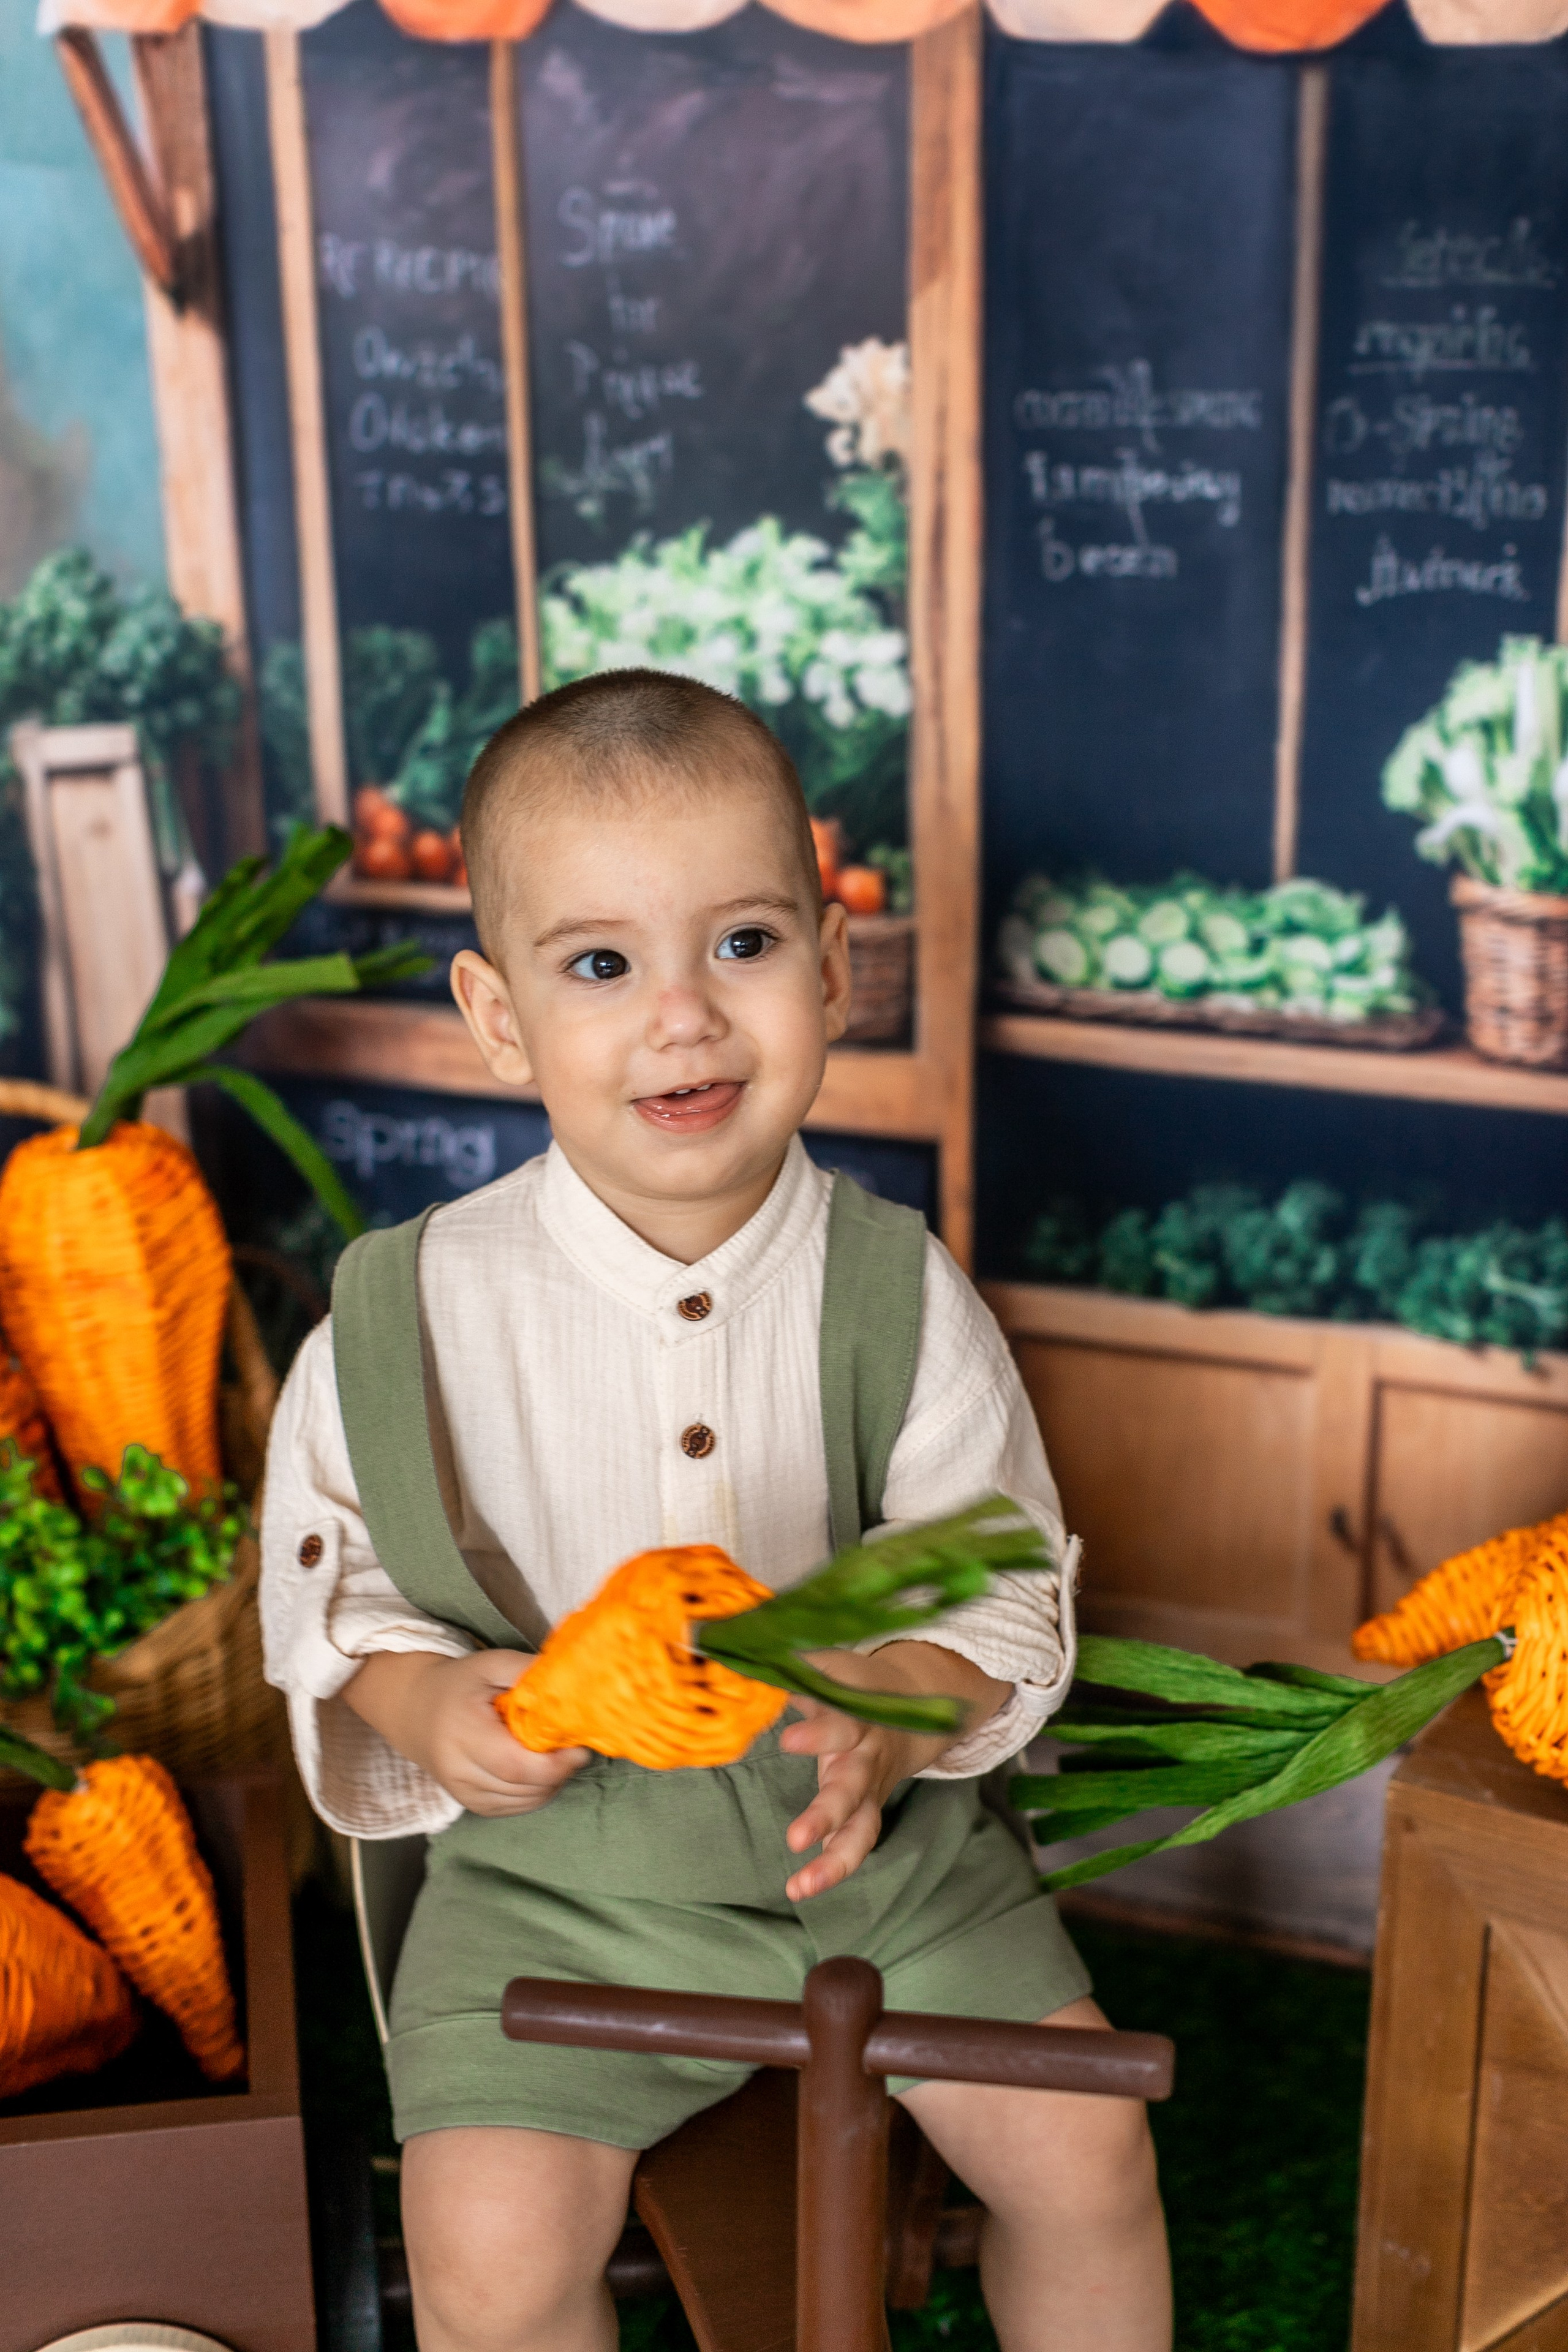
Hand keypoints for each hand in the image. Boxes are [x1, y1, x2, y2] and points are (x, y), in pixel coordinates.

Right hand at [344, 1648, 590, 1817]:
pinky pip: (515, 1807)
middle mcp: (458, 1770)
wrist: (414, 1708)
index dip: (555, 1764)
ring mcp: (463, 1792)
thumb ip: (526, 1670)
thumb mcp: (489, 1664)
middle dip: (559, 1772)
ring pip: (523, 1801)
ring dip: (551, 1783)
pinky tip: (538, 1770)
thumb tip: (569, 1681)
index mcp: (463, 1733)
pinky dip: (536, 1793)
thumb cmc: (459, 1683)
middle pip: (524, 1787)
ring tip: (556, 1756)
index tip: (579, 1747)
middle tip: (574, 1749)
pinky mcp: (470, 1804)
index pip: (517, 1765)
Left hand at [776, 1642, 1009, 1902]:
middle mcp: (867, 1755)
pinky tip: (800, 1888)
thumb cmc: (854, 1683)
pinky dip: (831, 1868)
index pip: (839, 1722)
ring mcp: (871, 1787)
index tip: (787, 1739)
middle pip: (852, 1787)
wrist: (916, 1704)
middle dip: (826, 1814)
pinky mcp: (869, 1810)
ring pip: (861, 1828)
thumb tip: (725, 1651)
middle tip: (795, 1837)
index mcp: (856, 1713)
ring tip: (800, 1885)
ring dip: (834, 1860)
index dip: (817, 1731)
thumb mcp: (828, 1666)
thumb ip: (787, 1665)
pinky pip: (856, 1845)